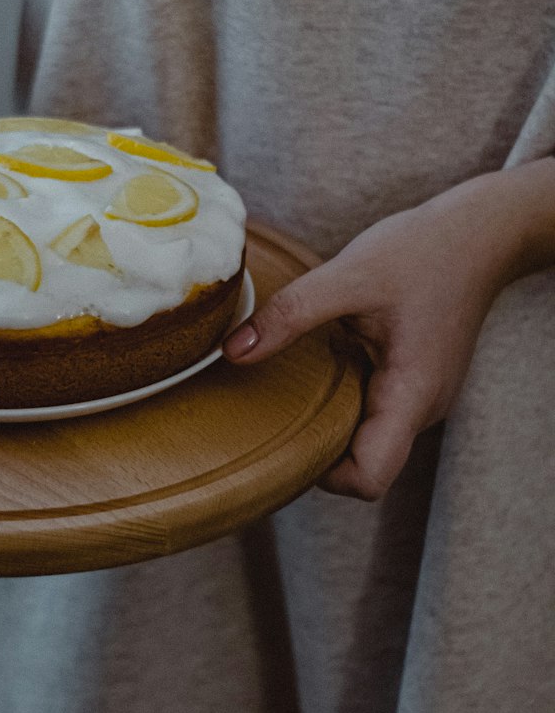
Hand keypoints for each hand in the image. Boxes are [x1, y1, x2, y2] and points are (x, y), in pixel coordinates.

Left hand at [222, 165, 553, 500]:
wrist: (479, 233)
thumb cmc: (424, 251)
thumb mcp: (348, 276)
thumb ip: (291, 315)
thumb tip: (232, 352)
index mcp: (412, 395)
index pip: (369, 479)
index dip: (322, 474)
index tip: (283, 439)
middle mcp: (423, 408)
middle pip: (364, 464)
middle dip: (316, 446)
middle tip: (271, 412)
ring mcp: (423, 397)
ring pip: (368, 435)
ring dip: (331, 418)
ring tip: (295, 381)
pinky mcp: (417, 380)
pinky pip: (376, 408)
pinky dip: (346, 395)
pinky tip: (324, 361)